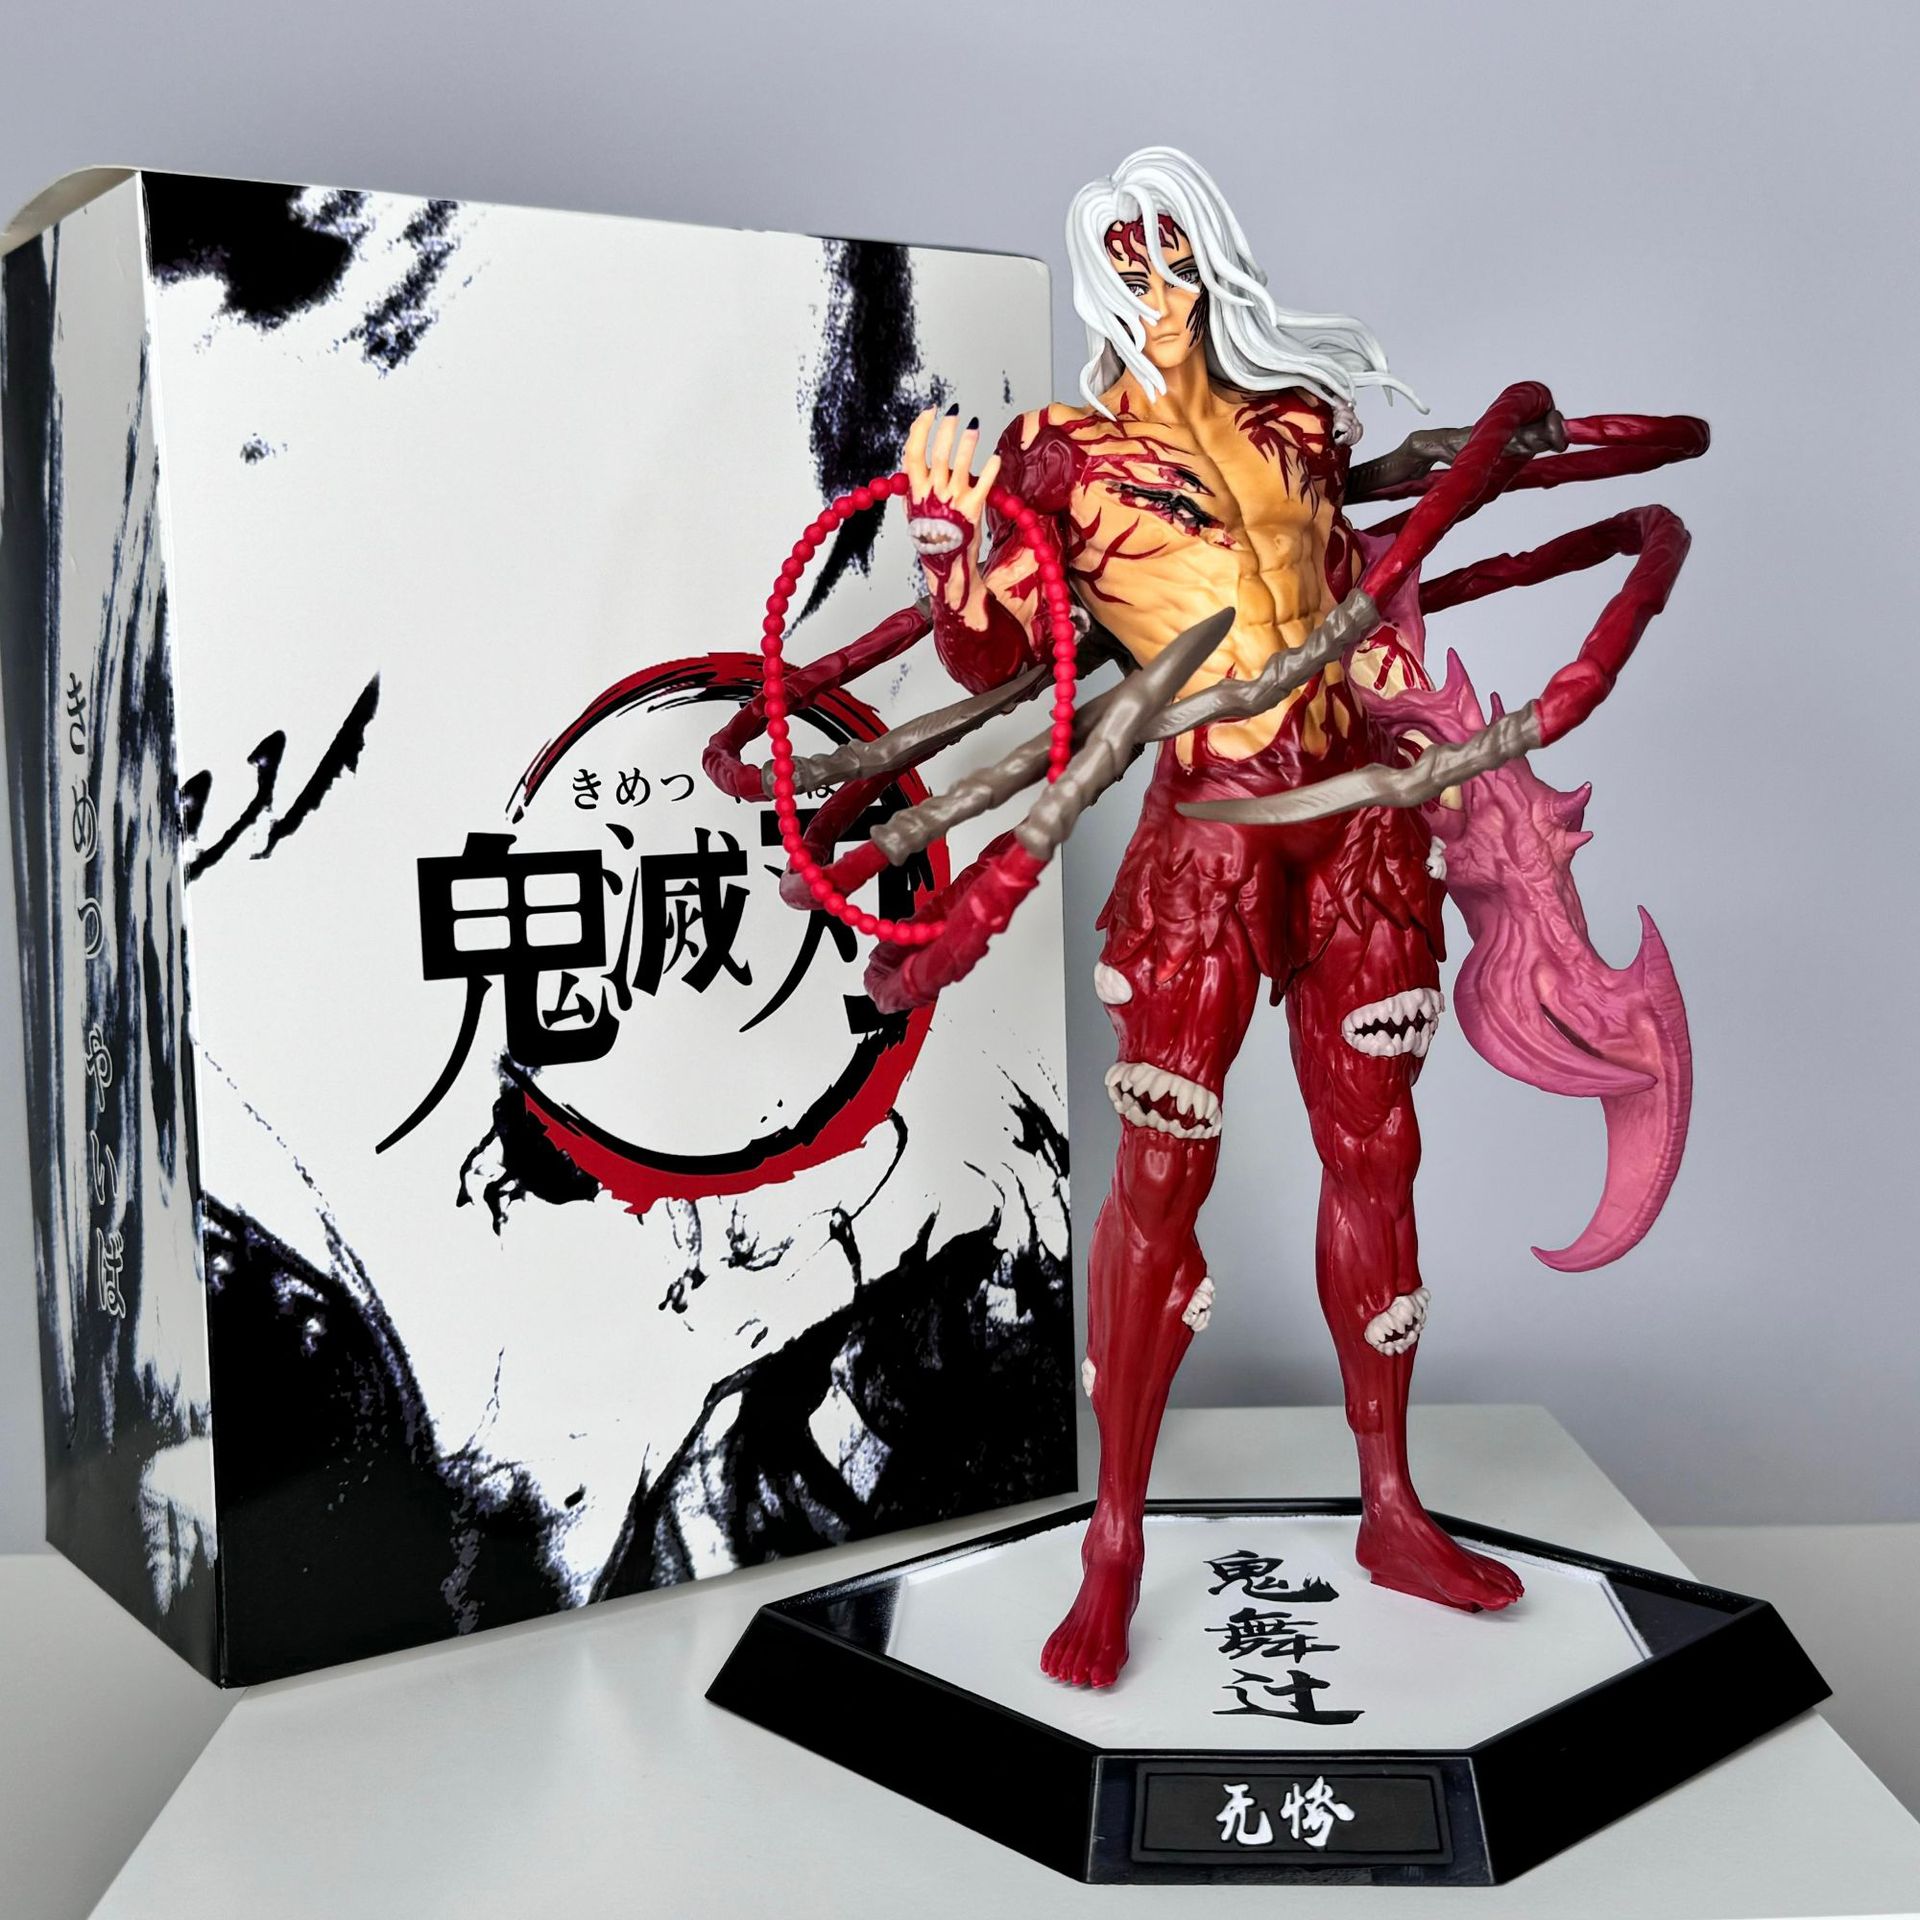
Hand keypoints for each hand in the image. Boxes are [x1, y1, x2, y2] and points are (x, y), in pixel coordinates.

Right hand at [901, 404, 1000, 564]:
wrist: (946, 563)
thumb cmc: (931, 535)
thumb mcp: (914, 507)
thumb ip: (914, 483)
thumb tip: (914, 457)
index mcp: (916, 490)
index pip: (913, 452)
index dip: (921, 428)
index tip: (930, 411)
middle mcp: (933, 492)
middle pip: (938, 453)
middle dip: (946, 429)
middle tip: (954, 412)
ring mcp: (953, 500)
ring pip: (961, 464)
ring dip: (968, 442)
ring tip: (974, 426)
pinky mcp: (973, 509)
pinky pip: (984, 484)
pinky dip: (990, 469)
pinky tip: (995, 457)